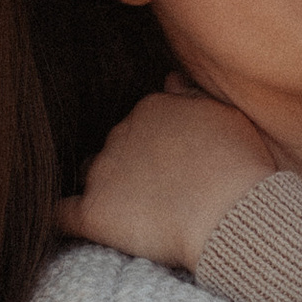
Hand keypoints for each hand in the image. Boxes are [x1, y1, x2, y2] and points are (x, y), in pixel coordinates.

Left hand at [54, 76, 277, 270]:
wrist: (230, 213)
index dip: (156, 148)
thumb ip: (192, 95)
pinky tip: (72, 223)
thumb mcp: (226, 115)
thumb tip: (168, 78)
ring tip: (132, 214)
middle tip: (162, 195)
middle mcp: (121, 131)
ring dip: (104, 188)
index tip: (175, 170)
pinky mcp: (92, 211)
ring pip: (91, 174)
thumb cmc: (240, 166)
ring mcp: (103, 171)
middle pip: (116, 147)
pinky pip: (61, 214)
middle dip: (131, 167)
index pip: (142, 124)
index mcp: (152, 107)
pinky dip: (63, 217)